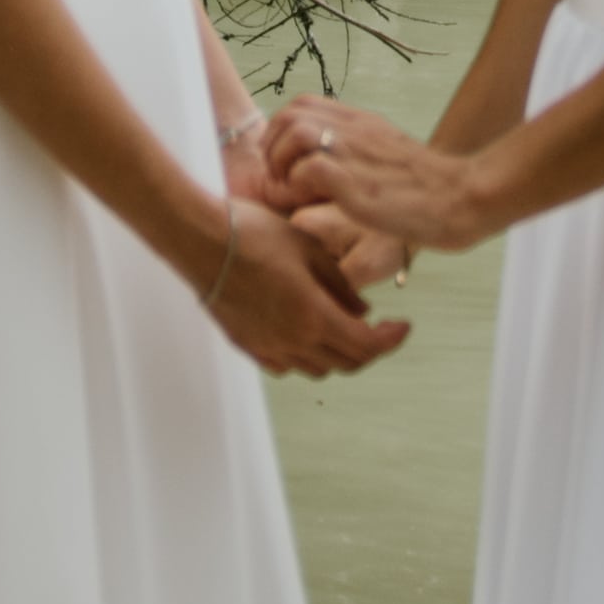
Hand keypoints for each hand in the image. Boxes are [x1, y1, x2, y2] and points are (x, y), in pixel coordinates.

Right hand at [192, 189, 408, 378]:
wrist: (200, 240)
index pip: (366, 345)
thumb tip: (361, 310)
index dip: (391, 340)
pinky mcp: (247, 344)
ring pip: (316, 368)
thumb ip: (340, 283)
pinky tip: (305, 332)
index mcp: (313, 317)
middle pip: (345, 362)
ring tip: (343, 324)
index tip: (404, 327)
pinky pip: (286, 365)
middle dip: (369, 348)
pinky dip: (305, 356)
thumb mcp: (309, 248)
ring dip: (337, 353)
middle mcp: (293, 342)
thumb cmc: (254, 234)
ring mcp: (267, 348)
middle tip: (379, 328)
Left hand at [262, 92, 499, 256]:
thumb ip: (363, 150)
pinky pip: (309, 169)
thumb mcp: (391, 154)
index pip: (301, 104)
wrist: (465, 195)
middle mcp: (356, 130)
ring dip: (284, 164)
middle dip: (274, 147)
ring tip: (293, 191)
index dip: (281, 131)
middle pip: (290, 114)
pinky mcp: (357, 183)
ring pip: (295, 134)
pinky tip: (310, 204)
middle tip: (282, 179)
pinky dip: (299, 186)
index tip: (284, 162)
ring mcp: (356, 154)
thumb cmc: (432, 187)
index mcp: (362, 122)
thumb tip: (333, 164)